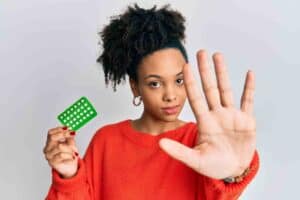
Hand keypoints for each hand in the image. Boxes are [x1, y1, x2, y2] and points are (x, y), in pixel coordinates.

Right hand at [43, 126, 78, 177]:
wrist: (70, 168)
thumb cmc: (69, 155)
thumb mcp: (70, 143)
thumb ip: (69, 136)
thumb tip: (70, 130)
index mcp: (50, 143)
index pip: (50, 133)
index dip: (59, 129)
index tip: (68, 128)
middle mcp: (47, 148)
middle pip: (52, 137)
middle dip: (64, 135)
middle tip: (72, 135)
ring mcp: (49, 156)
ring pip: (60, 146)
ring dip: (70, 149)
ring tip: (75, 152)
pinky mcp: (52, 162)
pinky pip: (62, 156)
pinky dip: (70, 156)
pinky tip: (73, 158)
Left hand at [159, 50, 255, 178]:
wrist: (232, 170)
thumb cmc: (213, 166)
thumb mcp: (195, 159)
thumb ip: (178, 151)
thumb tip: (159, 144)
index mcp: (204, 122)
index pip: (195, 98)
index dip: (191, 82)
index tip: (185, 66)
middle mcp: (217, 115)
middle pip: (210, 88)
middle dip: (205, 71)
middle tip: (200, 52)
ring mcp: (231, 116)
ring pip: (226, 90)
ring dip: (223, 73)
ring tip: (217, 55)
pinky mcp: (246, 120)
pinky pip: (248, 101)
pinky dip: (249, 88)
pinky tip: (249, 73)